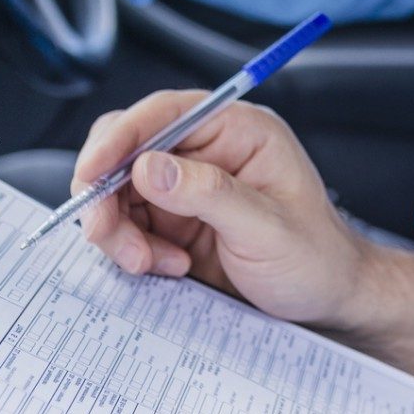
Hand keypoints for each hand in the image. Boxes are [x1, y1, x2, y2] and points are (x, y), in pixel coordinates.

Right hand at [73, 92, 365, 329]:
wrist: (323, 300)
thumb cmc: (314, 256)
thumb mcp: (268, 227)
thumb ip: (210, 194)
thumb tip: (148, 167)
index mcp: (238, 130)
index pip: (165, 112)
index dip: (120, 137)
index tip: (91, 173)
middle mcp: (206, 150)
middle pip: (126, 150)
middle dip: (106, 192)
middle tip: (105, 234)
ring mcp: (185, 186)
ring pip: (117, 192)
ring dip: (118, 230)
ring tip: (152, 263)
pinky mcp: (171, 221)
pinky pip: (126, 225)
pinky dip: (131, 249)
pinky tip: (167, 267)